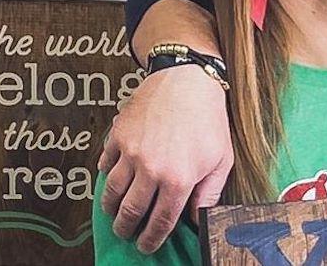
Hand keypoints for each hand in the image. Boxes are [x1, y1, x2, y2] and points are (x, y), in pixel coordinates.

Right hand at [97, 65, 231, 253]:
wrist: (188, 80)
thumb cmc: (209, 119)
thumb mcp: (221, 159)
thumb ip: (208, 193)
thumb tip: (196, 217)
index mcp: (178, 179)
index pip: (160, 222)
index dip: (151, 239)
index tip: (146, 246)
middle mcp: (151, 170)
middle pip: (130, 213)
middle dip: (126, 229)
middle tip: (127, 233)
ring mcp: (130, 153)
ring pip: (112, 193)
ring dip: (112, 209)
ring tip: (116, 213)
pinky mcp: (117, 137)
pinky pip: (105, 165)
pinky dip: (107, 176)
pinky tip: (113, 180)